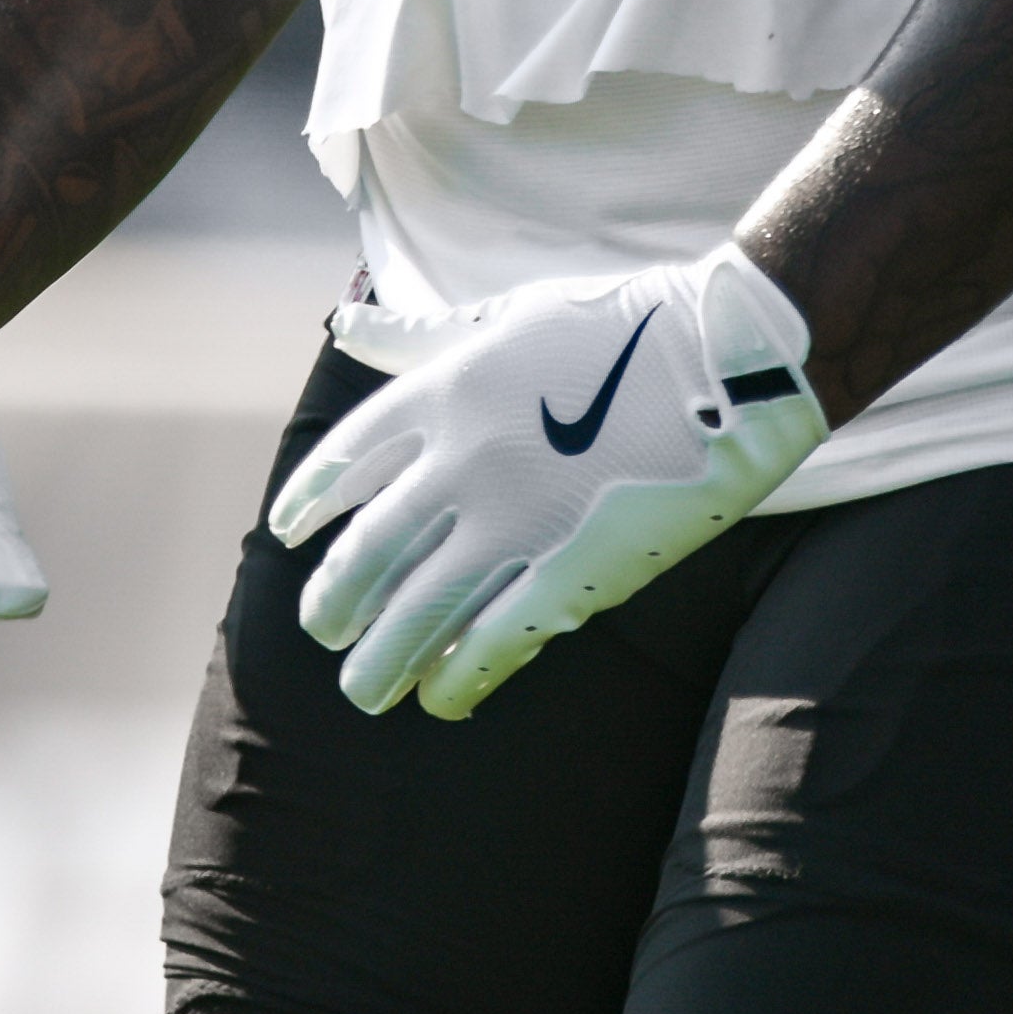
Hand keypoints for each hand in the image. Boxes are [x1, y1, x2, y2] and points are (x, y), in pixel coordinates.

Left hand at [267, 243, 823, 720]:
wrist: (726, 360)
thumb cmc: (615, 326)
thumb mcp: (507, 316)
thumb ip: (421, 336)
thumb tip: (347, 320)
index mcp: (446, 390)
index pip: (347, 460)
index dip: (309, 502)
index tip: (286, 535)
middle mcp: (464, 460)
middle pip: (369, 551)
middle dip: (335, 600)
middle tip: (323, 630)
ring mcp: (516, 521)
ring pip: (420, 612)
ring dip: (383, 659)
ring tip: (364, 688)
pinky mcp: (572, 572)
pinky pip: (496, 641)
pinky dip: (460, 676)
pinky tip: (441, 696)